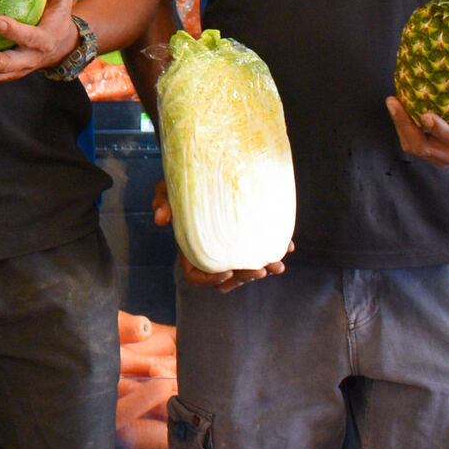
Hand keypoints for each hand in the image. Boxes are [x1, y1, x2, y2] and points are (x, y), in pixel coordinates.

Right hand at [153, 179, 287, 292]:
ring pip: (246, 268)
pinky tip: (288, 246)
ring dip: (263, 270)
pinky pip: (260, 249)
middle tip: (261, 269)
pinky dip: (275, 249)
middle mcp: (211, 250)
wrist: (203, 168)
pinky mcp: (247, 234)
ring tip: (278, 265)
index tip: (228, 271)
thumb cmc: (182, 183)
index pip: (195, 275)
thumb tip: (161, 219)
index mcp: (191, 247)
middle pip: (226, 277)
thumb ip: (162, 201)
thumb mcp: (167, 188)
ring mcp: (230, 244)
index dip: (210, 279)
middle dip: (245, 278)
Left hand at [388, 79, 448, 170]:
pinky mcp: (428, 152)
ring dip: (400, 125)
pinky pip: (410, 142)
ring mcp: (439, 157)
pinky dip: (401, 125)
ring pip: (413, 146)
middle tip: (395, 102)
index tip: (426, 115)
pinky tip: (397, 106)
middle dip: (407, 126)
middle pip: (425, 148)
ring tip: (393, 101)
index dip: (441, 131)